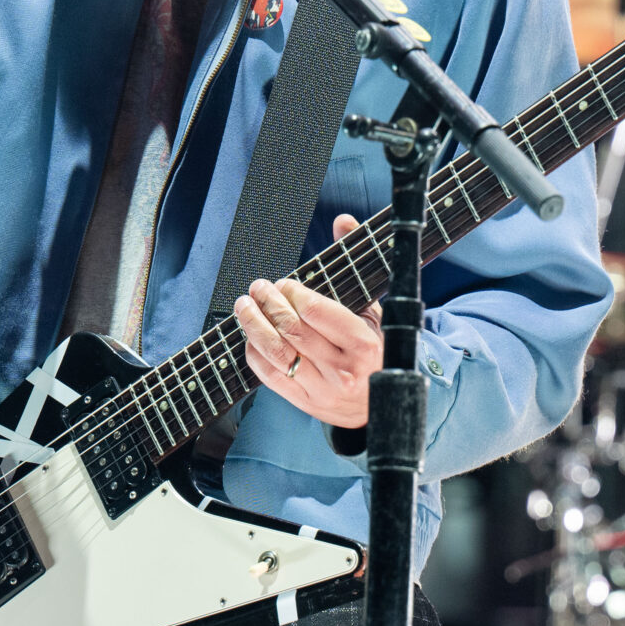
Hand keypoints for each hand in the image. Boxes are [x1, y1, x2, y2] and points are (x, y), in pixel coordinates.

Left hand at [233, 215, 382, 427]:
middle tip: (258, 288)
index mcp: (362, 343)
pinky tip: (250, 335)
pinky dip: (253, 351)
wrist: (380, 405)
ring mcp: (320, 389)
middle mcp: (341, 369)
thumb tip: (342, 220)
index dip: (291, 292)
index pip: (315, 311)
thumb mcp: (373, 311)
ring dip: (252, 324)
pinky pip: (268, 374)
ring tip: (244, 305)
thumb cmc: (374, 350)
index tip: (283, 283)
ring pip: (275, 351)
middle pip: (291, 328)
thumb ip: (354, 266)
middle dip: (267, 303)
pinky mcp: (303, 402)